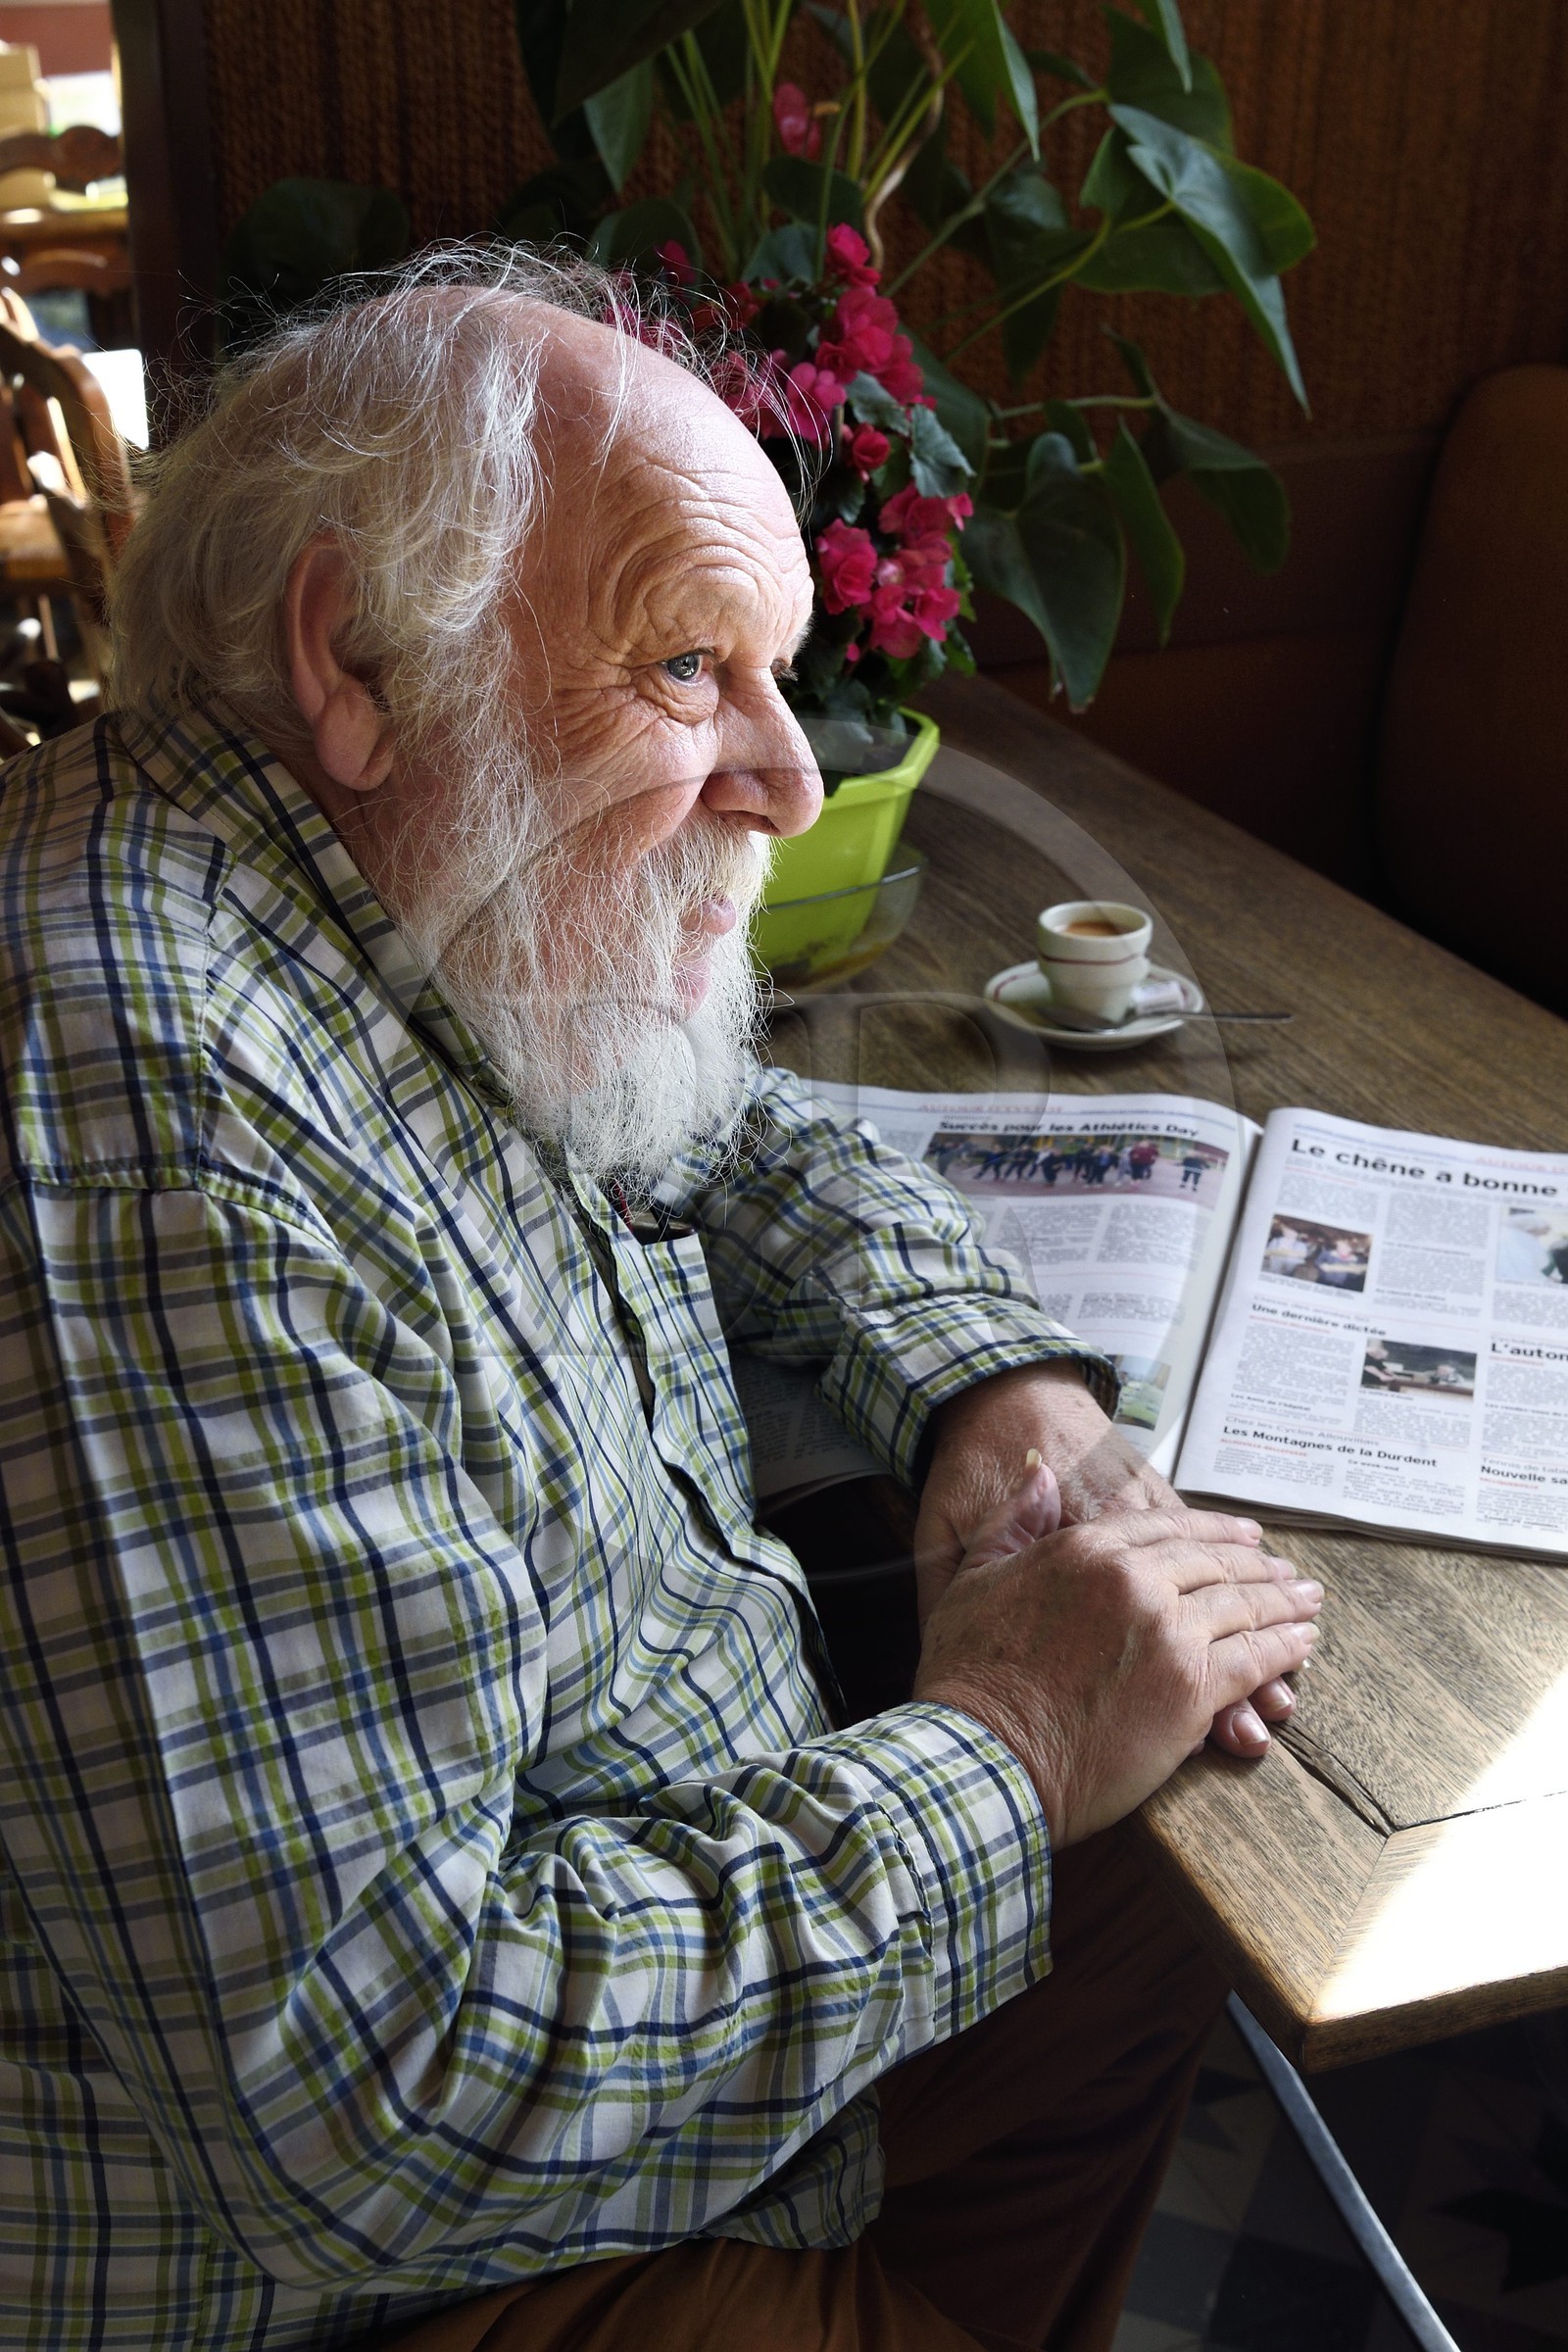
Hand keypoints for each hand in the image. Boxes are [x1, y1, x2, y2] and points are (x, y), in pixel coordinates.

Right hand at [912, 1472, 1321, 1847]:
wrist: (983, 1753)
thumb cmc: (968, 1674)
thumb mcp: (974, 1576)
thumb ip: (1015, 1521)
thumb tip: (1041, 1473)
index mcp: (1087, 1548)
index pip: (1168, 1528)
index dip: (1213, 1531)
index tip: (1243, 1537)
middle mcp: (1136, 1580)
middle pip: (1214, 1564)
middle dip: (1258, 1567)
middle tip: (1288, 1573)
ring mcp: (1169, 1634)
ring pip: (1243, 1607)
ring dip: (1284, 1603)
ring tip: (1309, 1603)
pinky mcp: (1192, 1691)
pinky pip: (1255, 1660)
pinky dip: (1285, 1650)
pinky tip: (1304, 1645)